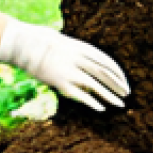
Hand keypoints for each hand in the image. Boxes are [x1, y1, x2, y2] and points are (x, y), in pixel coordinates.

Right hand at [0, 19, 129, 110]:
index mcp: (83, 48)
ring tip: (120, 104)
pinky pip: (79, 94)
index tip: (125, 82)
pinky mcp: (60, 82)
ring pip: (95, 85)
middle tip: (127, 94)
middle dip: (117, 84)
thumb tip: (93, 67)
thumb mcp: (69, 45)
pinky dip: (92, 102)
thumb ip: (82, 56)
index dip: (118, 73)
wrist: (26, 44)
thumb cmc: (47, 44)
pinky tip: (101, 109)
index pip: (107, 62)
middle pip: (104, 73)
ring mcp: (69, 70)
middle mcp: (79, 58)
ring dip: (110, 95)